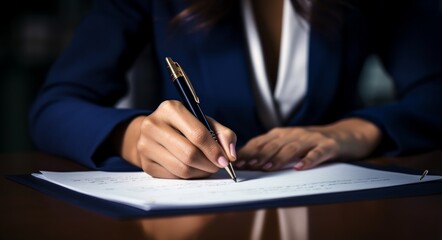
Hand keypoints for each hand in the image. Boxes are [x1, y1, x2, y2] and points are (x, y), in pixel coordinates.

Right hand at [119, 100, 236, 178]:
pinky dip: (188, 177)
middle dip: (209, 164)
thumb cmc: (185, 127)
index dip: (214, 150)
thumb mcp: (205, 122)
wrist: (156, 133)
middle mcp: (153, 125)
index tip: (225, 160)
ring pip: (182, 168)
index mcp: (170, 109)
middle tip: (217, 166)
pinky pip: (173, 177)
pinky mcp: (145, 163)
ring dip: (200, 172)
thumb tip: (230, 155)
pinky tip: (193, 170)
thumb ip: (223, 134)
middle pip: (189, 153)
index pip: (197, 134)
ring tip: (207, 168)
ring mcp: (145, 145)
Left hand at [235, 118, 380, 170]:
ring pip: (292, 148)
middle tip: (247, 166)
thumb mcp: (289, 143)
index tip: (236, 162)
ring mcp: (311, 139)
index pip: (261, 141)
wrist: (343, 135)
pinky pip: (317, 153)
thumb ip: (272, 150)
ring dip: (277, 158)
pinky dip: (308, 160)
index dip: (248, 151)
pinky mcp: (327, 146)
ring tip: (266, 168)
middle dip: (258, 155)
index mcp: (282, 133)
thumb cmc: (311, 143)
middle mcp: (295, 134)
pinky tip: (299, 167)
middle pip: (273, 144)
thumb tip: (248, 163)